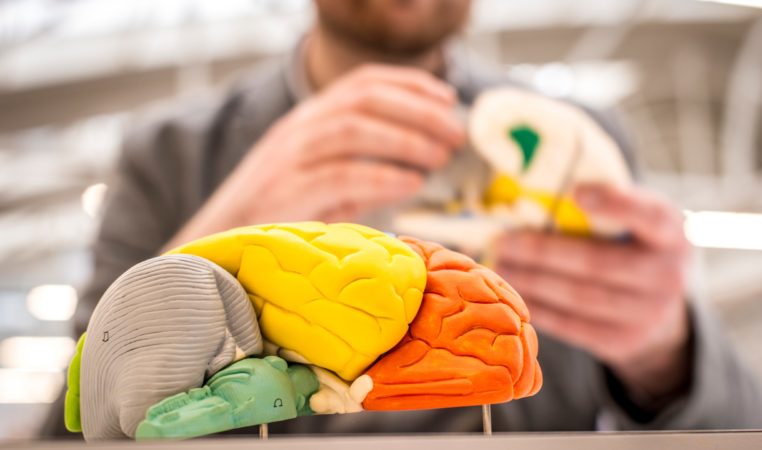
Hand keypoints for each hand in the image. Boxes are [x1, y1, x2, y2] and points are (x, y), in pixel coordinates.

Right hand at [165, 64, 463, 249]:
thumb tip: (417, 168)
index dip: (409, 83)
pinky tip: (412, 183)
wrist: (216, 250)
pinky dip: (382, 176)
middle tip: (455, 134)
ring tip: (440, 157)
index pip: (361, 82)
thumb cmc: (277, 219)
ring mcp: (287, 159)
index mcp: (307, 120)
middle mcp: (296, 130)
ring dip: (405, 139)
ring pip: (352, 129)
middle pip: (363, 100)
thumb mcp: (321, 184)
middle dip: (417, 110)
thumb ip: (362, 170)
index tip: (447, 96)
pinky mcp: (283, 194)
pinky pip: (340, 176)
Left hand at [495, 183, 690, 401]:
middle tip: (503, 241)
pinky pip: (572, 326)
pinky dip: (538, 307)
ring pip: (579, 297)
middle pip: (597, 263)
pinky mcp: (622, 341)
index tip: (576, 193)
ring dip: (532, 281)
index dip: (614, 204)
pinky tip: (513, 293)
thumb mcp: (634, 220)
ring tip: (499, 266)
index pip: (648, 215)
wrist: (659, 306)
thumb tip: (532, 193)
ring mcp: (648, 314)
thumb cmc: (630, 245)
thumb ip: (602, 205)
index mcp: (672, 232)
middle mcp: (668, 274)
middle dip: (543, 252)